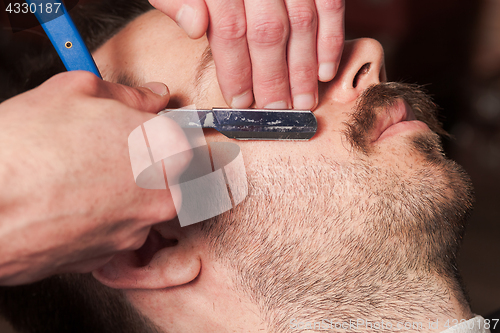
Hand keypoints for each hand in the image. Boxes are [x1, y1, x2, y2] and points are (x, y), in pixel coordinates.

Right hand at [0, 71, 190, 284]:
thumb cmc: (25, 148)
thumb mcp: (77, 91)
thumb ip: (129, 94)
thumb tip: (152, 97)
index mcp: (164, 148)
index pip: (186, 138)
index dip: (164, 132)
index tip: (148, 131)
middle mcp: (161, 194)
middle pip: (168, 174)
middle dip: (146, 163)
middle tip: (109, 153)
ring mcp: (138, 230)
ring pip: (143, 204)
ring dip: (122, 191)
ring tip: (80, 177)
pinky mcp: (112, 256)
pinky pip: (118, 230)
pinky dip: (102, 217)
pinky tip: (71, 203)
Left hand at [150, 0, 344, 109]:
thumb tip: (195, 25)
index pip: (229, 29)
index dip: (236, 70)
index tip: (240, 101)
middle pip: (267, 31)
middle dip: (272, 78)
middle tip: (275, 109)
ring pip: (302, 22)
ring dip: (304, 68)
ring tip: (302, 102)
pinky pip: (331, 4)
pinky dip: (331, 39)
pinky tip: (326, 71)